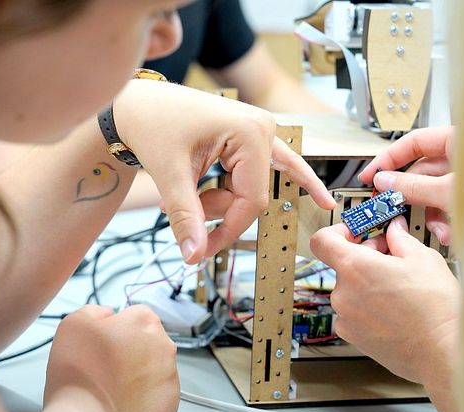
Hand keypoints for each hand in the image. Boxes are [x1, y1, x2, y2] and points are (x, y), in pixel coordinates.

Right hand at [44, 305, 178, 411]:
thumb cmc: (81, 376)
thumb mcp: (74, 323)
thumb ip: (95, 309)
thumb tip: (105, 313)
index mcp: (143, 320)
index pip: (133, 314)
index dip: (115, 328)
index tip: (104, 341)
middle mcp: (163, 343)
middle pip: (146, 338)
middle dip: (129, 348)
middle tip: (105, 364)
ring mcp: (169, 372)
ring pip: (153, 364)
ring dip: (137, 370)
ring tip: (111, 383)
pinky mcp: (170, 398)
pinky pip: (157, 388)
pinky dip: (144, 392)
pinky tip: (122, 397)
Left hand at [116, 79, 335, 263]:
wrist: (140, 103)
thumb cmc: (153, 124)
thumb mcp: (169, 174)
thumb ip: (185, 217)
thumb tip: (194, 256)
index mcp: (251, 133)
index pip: (252, 201)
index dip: (227, 231)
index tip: (201, 250)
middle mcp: (264, 129)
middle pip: (253, 196)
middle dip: (218, 211)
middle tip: (179, 207)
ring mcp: (261, 132)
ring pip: (254, 188)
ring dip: (222, 199)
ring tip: (185, 190)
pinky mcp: (253, 137)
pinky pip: (278, 166)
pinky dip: (293, 181)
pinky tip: (322, 198)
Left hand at [309, 219, 458, 391]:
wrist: (443, 352)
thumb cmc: (436, 309)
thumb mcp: (423, 259)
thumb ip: (401, 239)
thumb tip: (394, 230)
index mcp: (355, 268)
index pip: (322, 241)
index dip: (337, 232)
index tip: (355, 233)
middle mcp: (343, 293)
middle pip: (342, 265)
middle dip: (365, 257)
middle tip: (392, 257)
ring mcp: (345, 318)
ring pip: (350, 289)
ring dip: (368, 283)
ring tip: (399, 287)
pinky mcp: (352, 337)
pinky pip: (354, 312)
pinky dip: (368, 306)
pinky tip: (394, 308)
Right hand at [358, 126, 454, 244]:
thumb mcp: (449, 192)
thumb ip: (414, 187)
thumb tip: (386, 182)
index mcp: (457, 140)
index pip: (412, 142)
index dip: (388, 159)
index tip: (370, 175)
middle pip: (423, 171)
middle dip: (411, 197)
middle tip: (392, 208)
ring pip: (436, 190)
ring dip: (431, 214)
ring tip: (435, 229)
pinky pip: (452, 201)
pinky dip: (447, 218)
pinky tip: (449, 232)